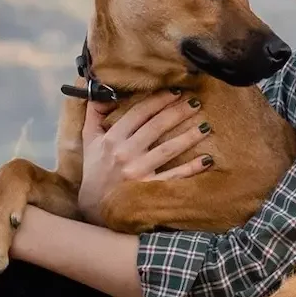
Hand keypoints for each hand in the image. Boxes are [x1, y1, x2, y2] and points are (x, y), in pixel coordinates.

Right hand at [79, 90, 211, 223]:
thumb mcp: (89, 140)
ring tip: (206, 126)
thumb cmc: (94, 170)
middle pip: (156, 126)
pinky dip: (191, 168)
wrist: (93, 207)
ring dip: (189, 136)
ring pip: (168, 149)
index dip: (158, 100)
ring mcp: (137, 172)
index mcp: (112, 138)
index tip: (175, 92)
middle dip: (178, 112)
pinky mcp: (147, 189)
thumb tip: (98, 89)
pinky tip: (207, 159)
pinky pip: (174, 176)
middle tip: (196, 102)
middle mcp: (124, 153)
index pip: (139, 113)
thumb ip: (94, 114)